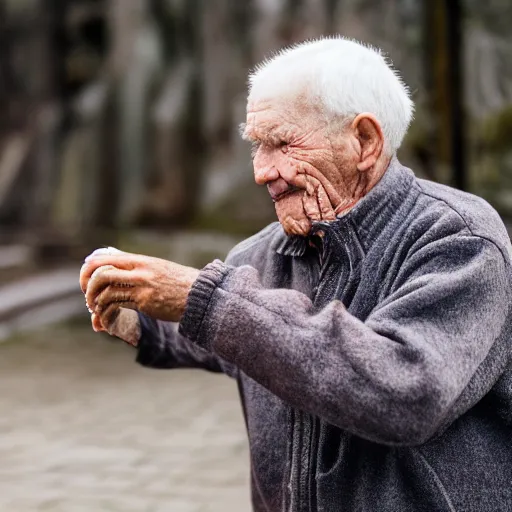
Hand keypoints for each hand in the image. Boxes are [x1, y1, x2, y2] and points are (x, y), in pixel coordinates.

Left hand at [80, 248, 199, 330]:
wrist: (198, 294)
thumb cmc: (179, 282)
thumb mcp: (157, 266)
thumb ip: (136, 264)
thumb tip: (113, 258)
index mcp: (141, 260)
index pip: (105, 258)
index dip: (89, 268)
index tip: (86, 279)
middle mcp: (139, 271)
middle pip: (101, 273)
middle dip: (88, 287)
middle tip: (88, 297)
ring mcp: (141, 286)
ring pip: (106, 291)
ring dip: (95, 303)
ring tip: (96, 310)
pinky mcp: (145, 302)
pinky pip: (117, 306)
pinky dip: (106, 313)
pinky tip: (106, 318)